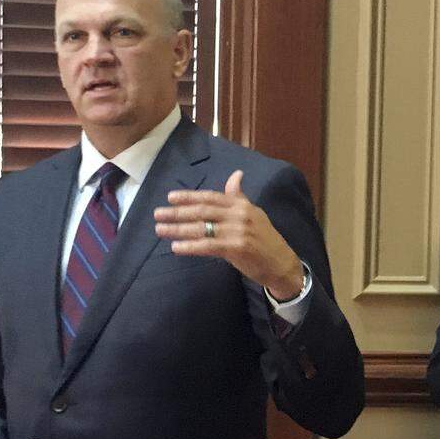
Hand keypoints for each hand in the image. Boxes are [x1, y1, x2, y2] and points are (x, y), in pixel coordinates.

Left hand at [155, 170, 304, 299]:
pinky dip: (191, 246)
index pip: (211, 197)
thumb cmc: (265, 240)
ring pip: (202, 228)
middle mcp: (240, 215)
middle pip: (203, 211)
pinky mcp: (237, 248)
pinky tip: (176, 247)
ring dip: (178, 229)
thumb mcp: (254, 214)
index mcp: (242, 205)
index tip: (170, 197)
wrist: (282, 263)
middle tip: (158, 213)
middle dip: (178, 212)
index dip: (189, 196)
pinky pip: (208, 246)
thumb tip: (236, 174)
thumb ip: (239, 197)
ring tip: (160, 229)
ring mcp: (238, 231)